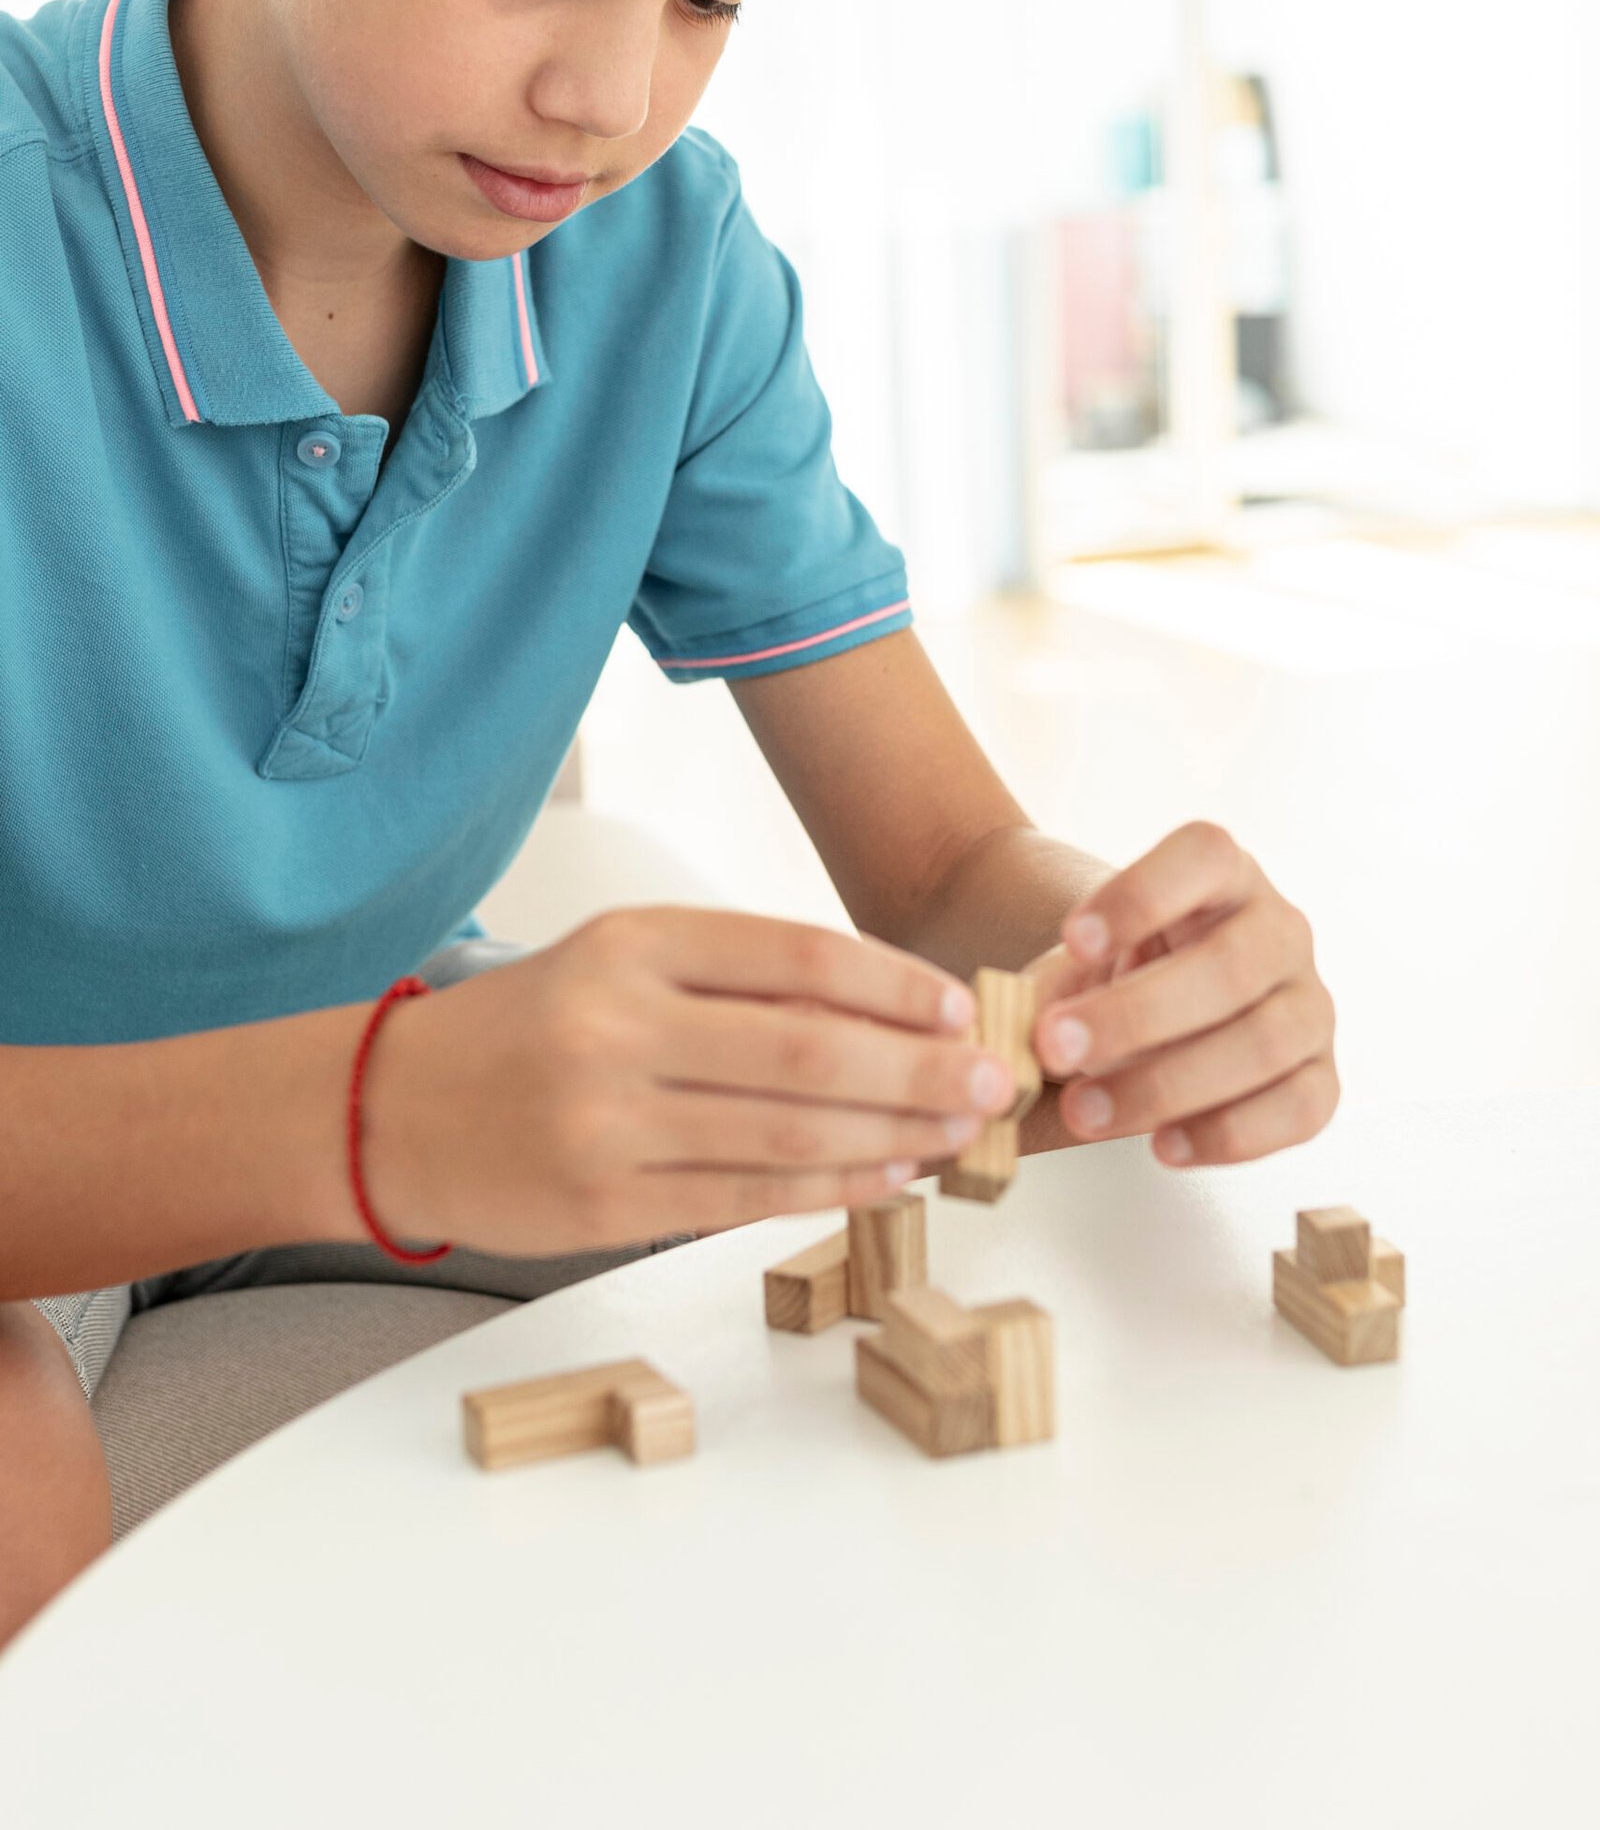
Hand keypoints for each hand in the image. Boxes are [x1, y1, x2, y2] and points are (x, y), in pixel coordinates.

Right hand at [366, 907, 1018, 1255]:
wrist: (387, 1114)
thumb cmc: (528, 1030)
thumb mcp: (616, 962)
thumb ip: (734, 979)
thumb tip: (888, 1008)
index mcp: (629, 946)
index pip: (794, 955)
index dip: (895, 984)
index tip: (960, 1005)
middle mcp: (617, 1026)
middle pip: (806, 1047)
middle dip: (917, 1068)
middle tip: (992, 1080)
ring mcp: (607, 1122)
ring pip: (786, 1131)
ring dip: (891, 1135)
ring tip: (959, 1134)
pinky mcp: (602, 1205)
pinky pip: (743, 1197)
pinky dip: (829, 1189)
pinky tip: (887, 1178)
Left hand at [1020, 823, 1337, 1167]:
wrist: (1174, 1013)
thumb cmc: (1126, 974)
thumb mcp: (1081, 964)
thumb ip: (1048, 990)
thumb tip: (1014, 1035)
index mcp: (1224, 873)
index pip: (1204, 855)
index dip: (1141, 894)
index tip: (1071, 939)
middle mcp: (1281, 929)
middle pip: (1230, 964)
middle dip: (1136, 1014)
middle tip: (1054, 1049)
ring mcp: (1311, 1003)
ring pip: (1263, 1042)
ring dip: (1167, 1085)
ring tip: (1086, 1112)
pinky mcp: (1323, 1074)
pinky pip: (1299, 1108)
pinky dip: (1229, 1133)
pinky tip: (1162, 1145)